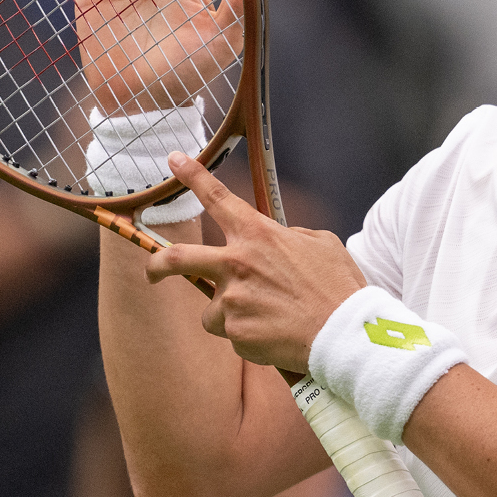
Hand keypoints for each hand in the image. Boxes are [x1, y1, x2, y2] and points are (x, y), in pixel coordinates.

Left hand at [144, 153, 365, 373]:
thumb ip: (289, 237)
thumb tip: (276, 240)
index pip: (218, 198)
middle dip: (157, 265)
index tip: (174, 160)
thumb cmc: (337, 287)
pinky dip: (249, 336)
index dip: (193, 176)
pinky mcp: (235, 332)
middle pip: (177, 259)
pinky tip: (275, 334)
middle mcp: (237, 264)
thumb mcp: (320, 244)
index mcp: (258, 235)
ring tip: (266, 319)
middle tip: (152, 273)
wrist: (344, 333)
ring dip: (232, 315)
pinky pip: (232, 334)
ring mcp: (232, 300)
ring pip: (212, 309)